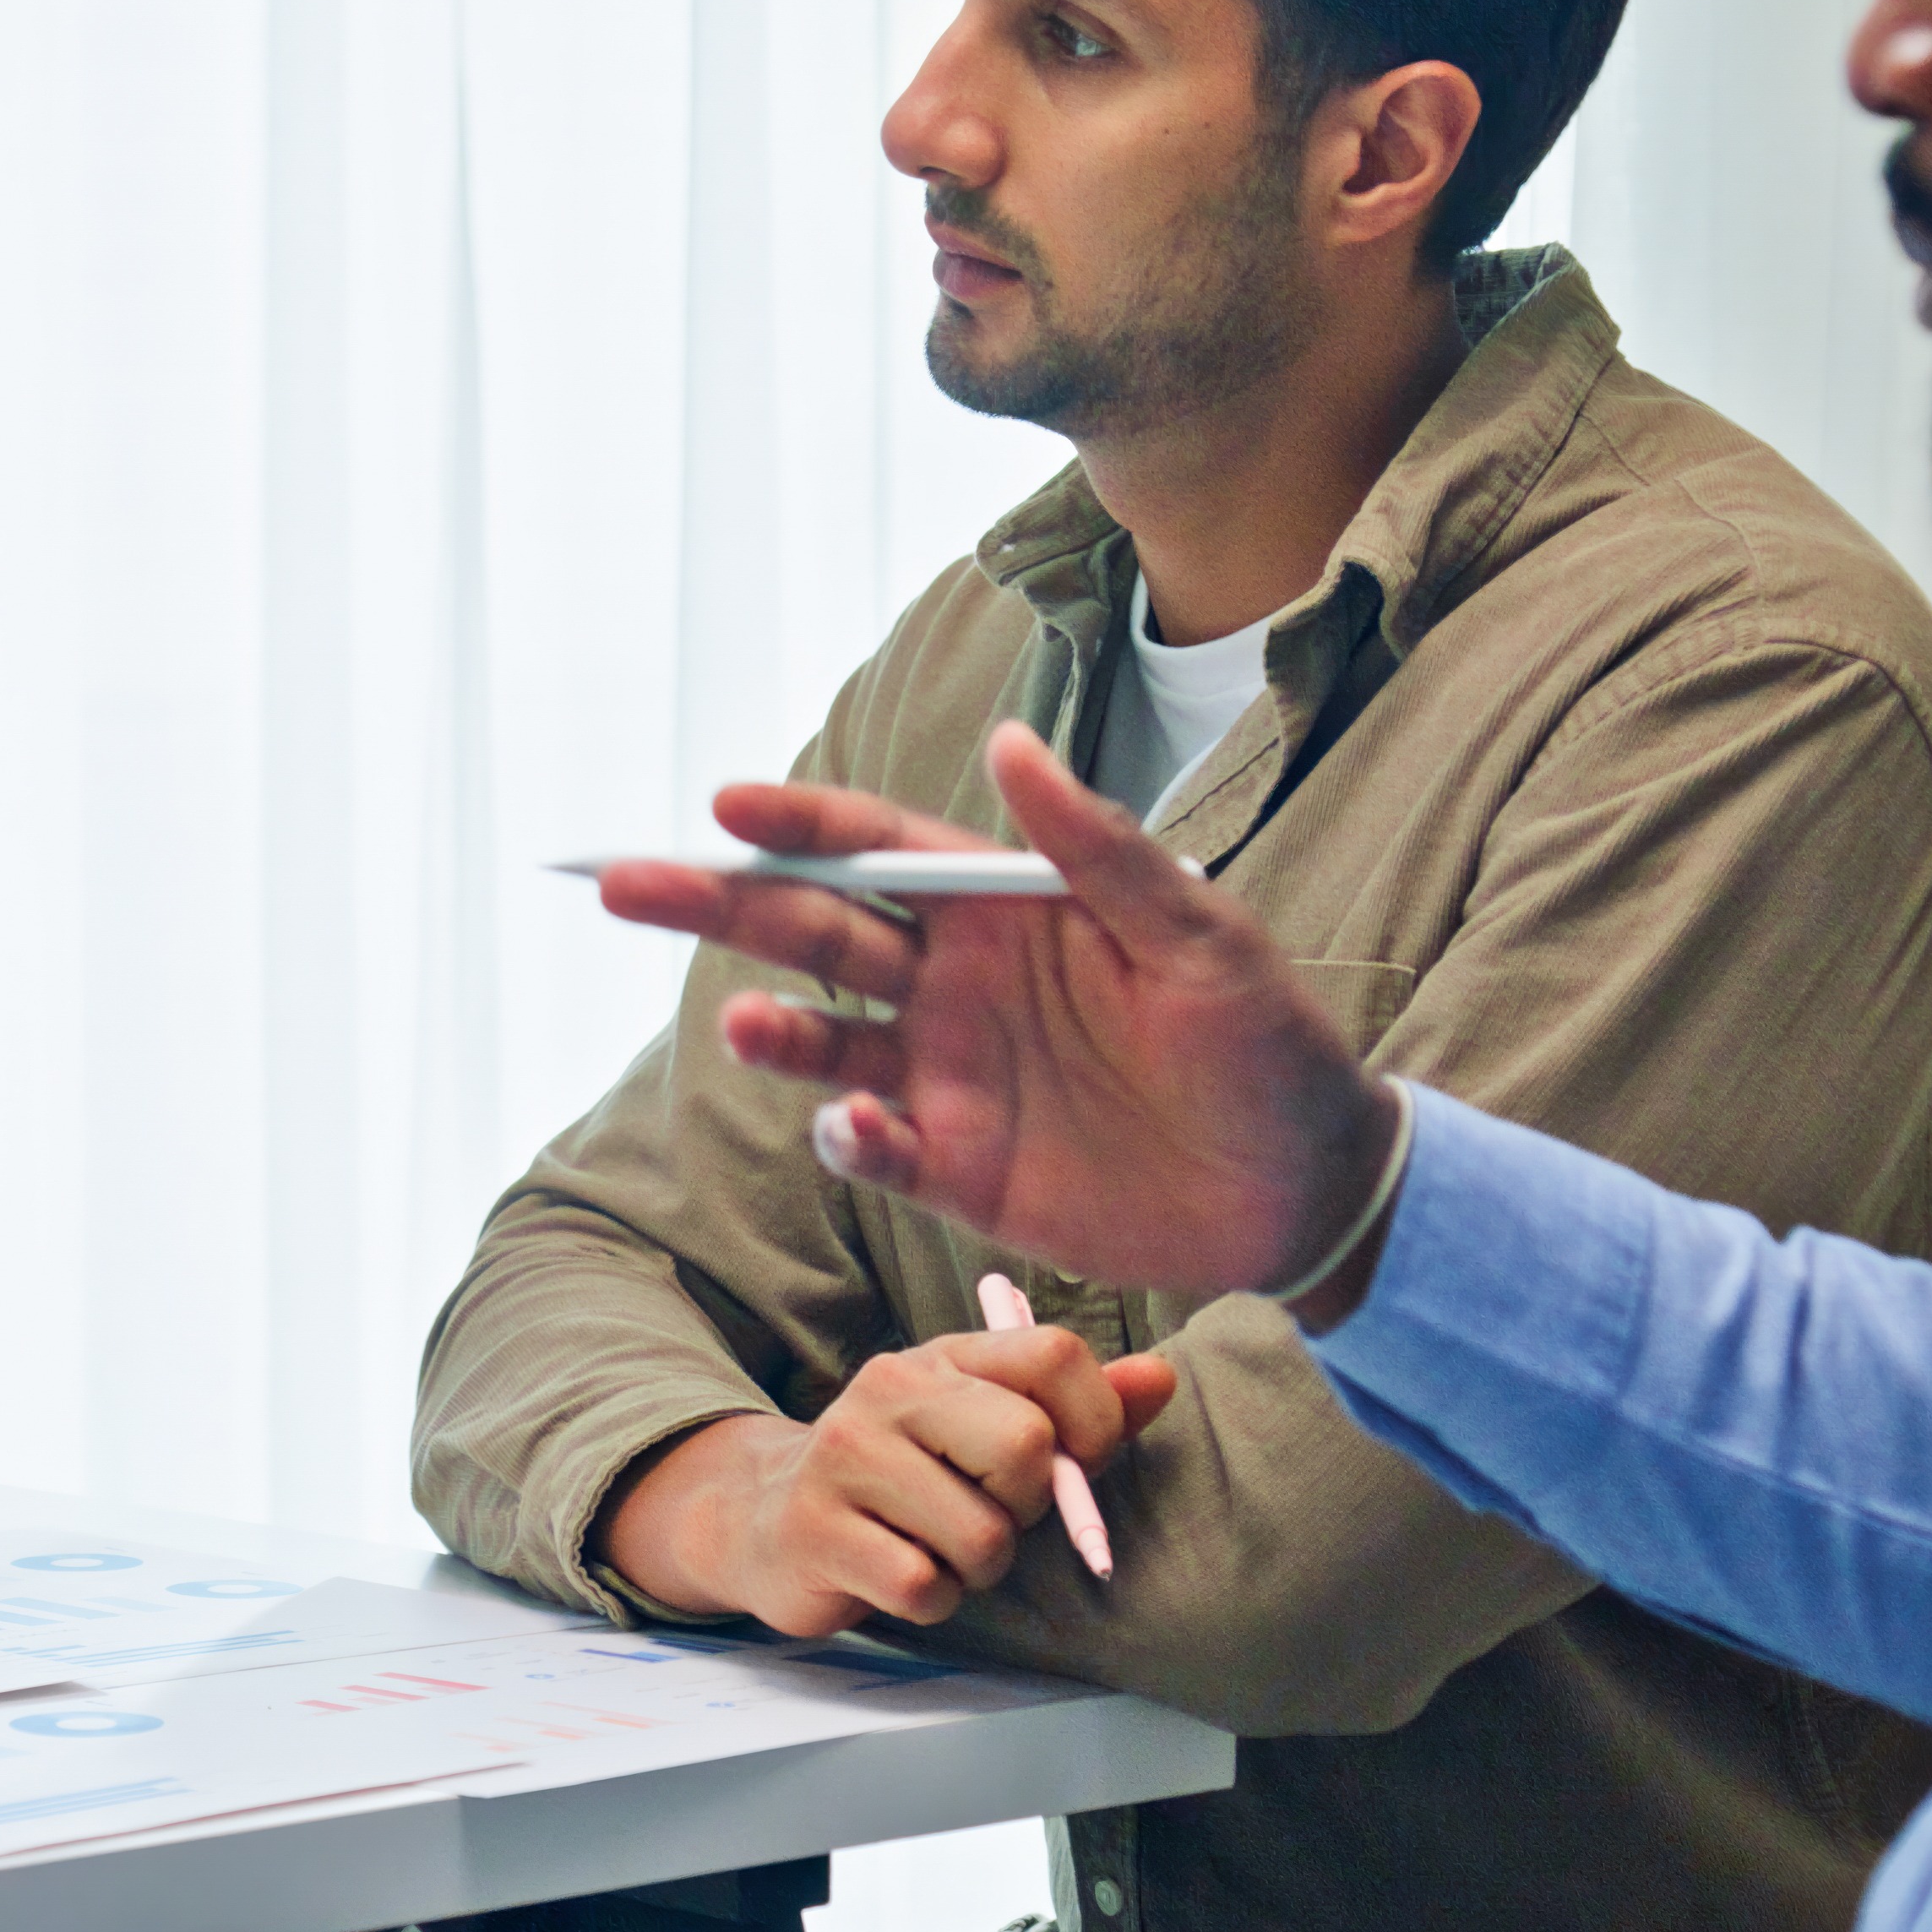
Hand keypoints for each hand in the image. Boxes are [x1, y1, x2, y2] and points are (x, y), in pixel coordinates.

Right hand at [592, 721, 1407, 1308]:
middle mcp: (956, 984)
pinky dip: (849, 1134)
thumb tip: (1010, 744)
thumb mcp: (1199, 934)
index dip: (802, 825)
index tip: (726, 804)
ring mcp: (949, 1076)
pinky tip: (852, 1123)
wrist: (1307, 1187)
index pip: (878, 850)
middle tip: (624, 882)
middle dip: (719, 903)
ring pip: (825, 1040)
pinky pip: (877, 1147)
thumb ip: (1098, 850)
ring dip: (773, 1028)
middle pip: (814, 932)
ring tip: (742, 1022)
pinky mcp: (961, 1169)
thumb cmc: (1267, 1041)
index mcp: (1004, 909)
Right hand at [601, 1331, 1179, 1635]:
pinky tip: (900, 1576)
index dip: (1095, 1421)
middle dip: (1029, 1507)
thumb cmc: (905, 1478)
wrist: (768, 1520)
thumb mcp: (983, 1425)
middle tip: (991, 1515)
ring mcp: (845, 1459)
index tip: (1075, 1464)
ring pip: (981, 1535)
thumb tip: (1160, 1380)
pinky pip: (925, 1587)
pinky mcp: (816, 1531)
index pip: (1054, 1354)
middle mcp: (890, 1391)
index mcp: (945, 1357)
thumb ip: (1077, 1408)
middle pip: (1025, 1446)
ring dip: (979, 1567)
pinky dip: (933, 1600)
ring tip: (940, 1550)